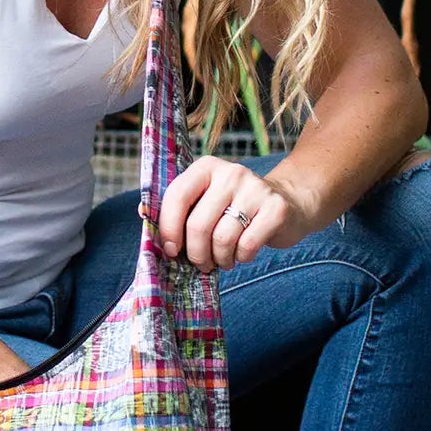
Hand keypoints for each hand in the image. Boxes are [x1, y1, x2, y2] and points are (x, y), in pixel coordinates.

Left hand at [157, 156, 310, 272]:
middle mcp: (230, 173)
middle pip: (198, 224)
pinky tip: (242, 253)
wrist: (288, 203)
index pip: (177, 196)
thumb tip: (142, 214)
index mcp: (206, 167)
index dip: (169, 228)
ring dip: (220, 259)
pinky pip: (247, 245)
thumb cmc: (235, 208)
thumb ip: (178, 207)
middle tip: (202, 263)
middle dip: (196, 253)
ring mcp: (255, 188)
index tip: (172, 250)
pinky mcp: (276, 208)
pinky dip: (241, 257)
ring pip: (222, 239)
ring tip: (223, 259)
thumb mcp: (206, 200)